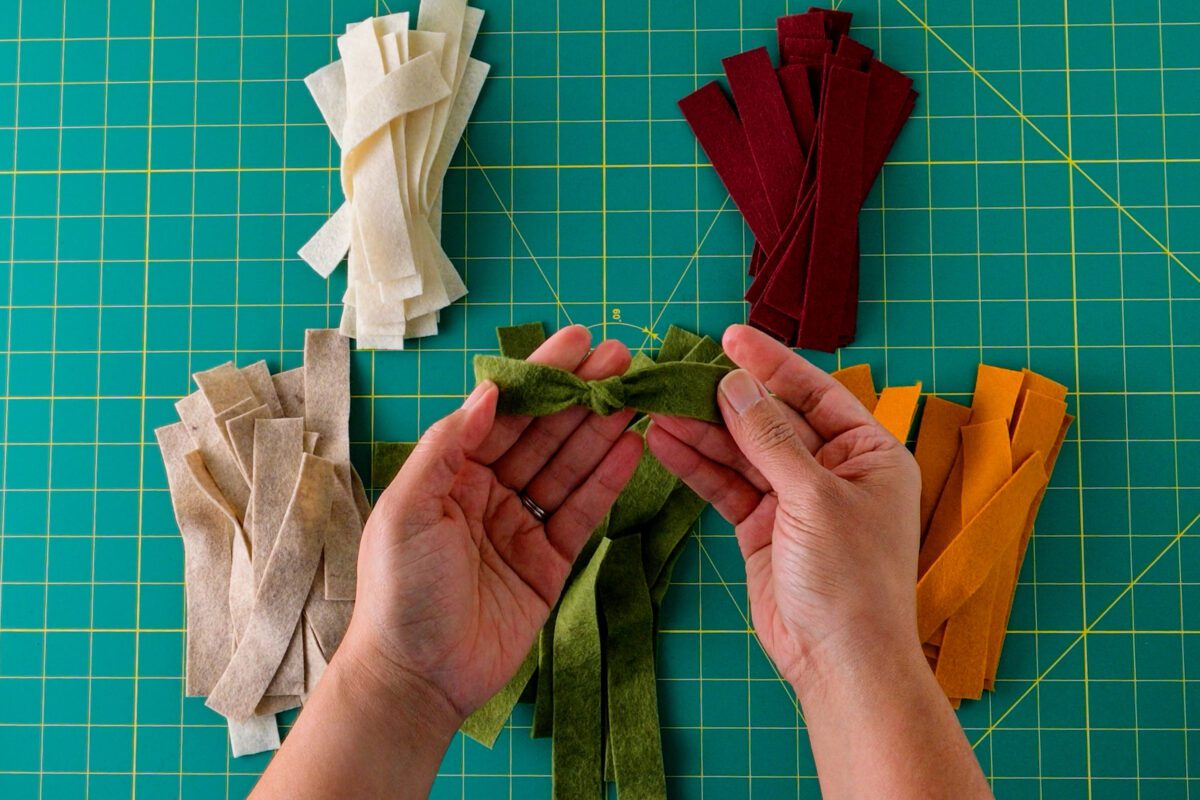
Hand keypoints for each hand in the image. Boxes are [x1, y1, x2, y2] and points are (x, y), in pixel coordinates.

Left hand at [344, 325, 642, 723]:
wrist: (416, 677)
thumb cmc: (398, 592)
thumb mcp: (407, 509)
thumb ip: (446, 448)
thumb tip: (488, 392)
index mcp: (450, 473)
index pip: (503, 411)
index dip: (542, 377)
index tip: (579, 342)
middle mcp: (488, 491)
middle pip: (544, 433)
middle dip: (582, 394)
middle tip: (624, 358)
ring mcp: (521, 526)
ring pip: (569, 467)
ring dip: (602, 430)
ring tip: (638, 395)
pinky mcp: (549, 563)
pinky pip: (582, 513)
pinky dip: (608, 480)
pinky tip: (633, 447)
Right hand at [646, 325, 921, 689]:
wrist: (840, 662)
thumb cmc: (850, 579)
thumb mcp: (814, 497)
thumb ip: (770, 438)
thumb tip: (735, 384)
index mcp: (869, 453)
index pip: (815, 392)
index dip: (772, 363)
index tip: (730, 337)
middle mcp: (833, 469)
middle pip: (772, 419)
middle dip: (726, 399)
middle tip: (678, 375)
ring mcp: (796, 499)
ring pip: (743, 452)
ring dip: (702, 431)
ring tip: (657, 407)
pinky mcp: (764, 527)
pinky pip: (728, 486)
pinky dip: (698, 467)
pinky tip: (665, 443)